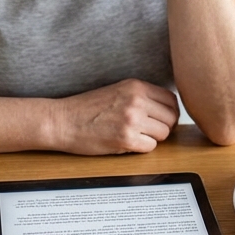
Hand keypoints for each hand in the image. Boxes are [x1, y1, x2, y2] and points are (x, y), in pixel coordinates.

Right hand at [54, 79, 180, 153]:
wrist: (62, 121)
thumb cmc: (87, 108)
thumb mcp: (117, 90)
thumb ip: (141, 96)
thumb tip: (167, 110)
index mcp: (136, 86)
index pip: (171, 99)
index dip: (169, 112)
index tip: (161, 119)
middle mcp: (136, 100)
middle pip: (171, 117)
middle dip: (163, 126)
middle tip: (149, 131)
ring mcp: (132, 120)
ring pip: (163, 133)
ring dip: (152, 138)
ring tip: (135, 136)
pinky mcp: (126, 139)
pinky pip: (150, 147)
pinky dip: (141, 148)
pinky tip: (127, 143)